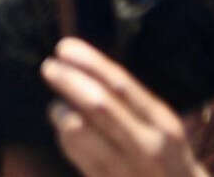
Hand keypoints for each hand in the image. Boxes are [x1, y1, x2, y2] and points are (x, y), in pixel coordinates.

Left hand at [40, 40, 205, 176]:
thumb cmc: (164, 154)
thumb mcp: (160, 124)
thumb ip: (128, 100)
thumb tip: (80, 66)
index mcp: (162, 123)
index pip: (122, 86)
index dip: (90, 63)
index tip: (65, 48)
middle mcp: (147, 146)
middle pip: (98, 106)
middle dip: (69, 82)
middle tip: (49, 67)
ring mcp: (127, 169)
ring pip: (77, 130)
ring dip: (61, 112)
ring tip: (59, 108)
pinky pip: (75, 154)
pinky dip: (64, 137)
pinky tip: (67, 134)